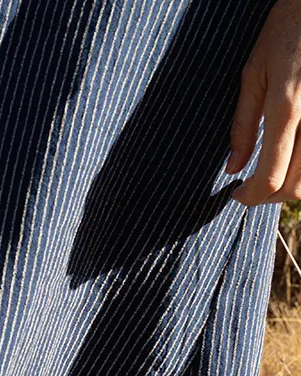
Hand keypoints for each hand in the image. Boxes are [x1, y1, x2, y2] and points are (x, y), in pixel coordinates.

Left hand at [226, 0, 300, 204]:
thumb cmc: (288, 28)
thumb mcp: (255, 71)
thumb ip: (244, 124)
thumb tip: (232, 168)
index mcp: (287, 109)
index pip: (269, 178)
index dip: (250, 197)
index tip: (236, 194)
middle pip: (294, 187)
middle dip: (268, 197)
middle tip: (252, 188)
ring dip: (290, 188)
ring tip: (272, 176)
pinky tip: (291, 161)